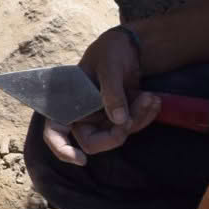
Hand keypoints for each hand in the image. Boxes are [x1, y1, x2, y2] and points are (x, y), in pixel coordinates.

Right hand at [41, 27, 160, 165]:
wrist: (130, 46)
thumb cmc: (111, 51)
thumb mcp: (109, 66)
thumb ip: (112, 92)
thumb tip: (118, 120)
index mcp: (68, 102)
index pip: (55, 132)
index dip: (63, 149)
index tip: (81, 161)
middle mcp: (82, 115)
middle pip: (92, 143)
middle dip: (116, 135)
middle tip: (131, 118)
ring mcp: (101, 118)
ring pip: (117, 135)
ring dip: (137, 120)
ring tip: (150, 97)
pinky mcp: (120, 117)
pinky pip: (132, 126)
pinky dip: (145, 116)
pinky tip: (153, 100)